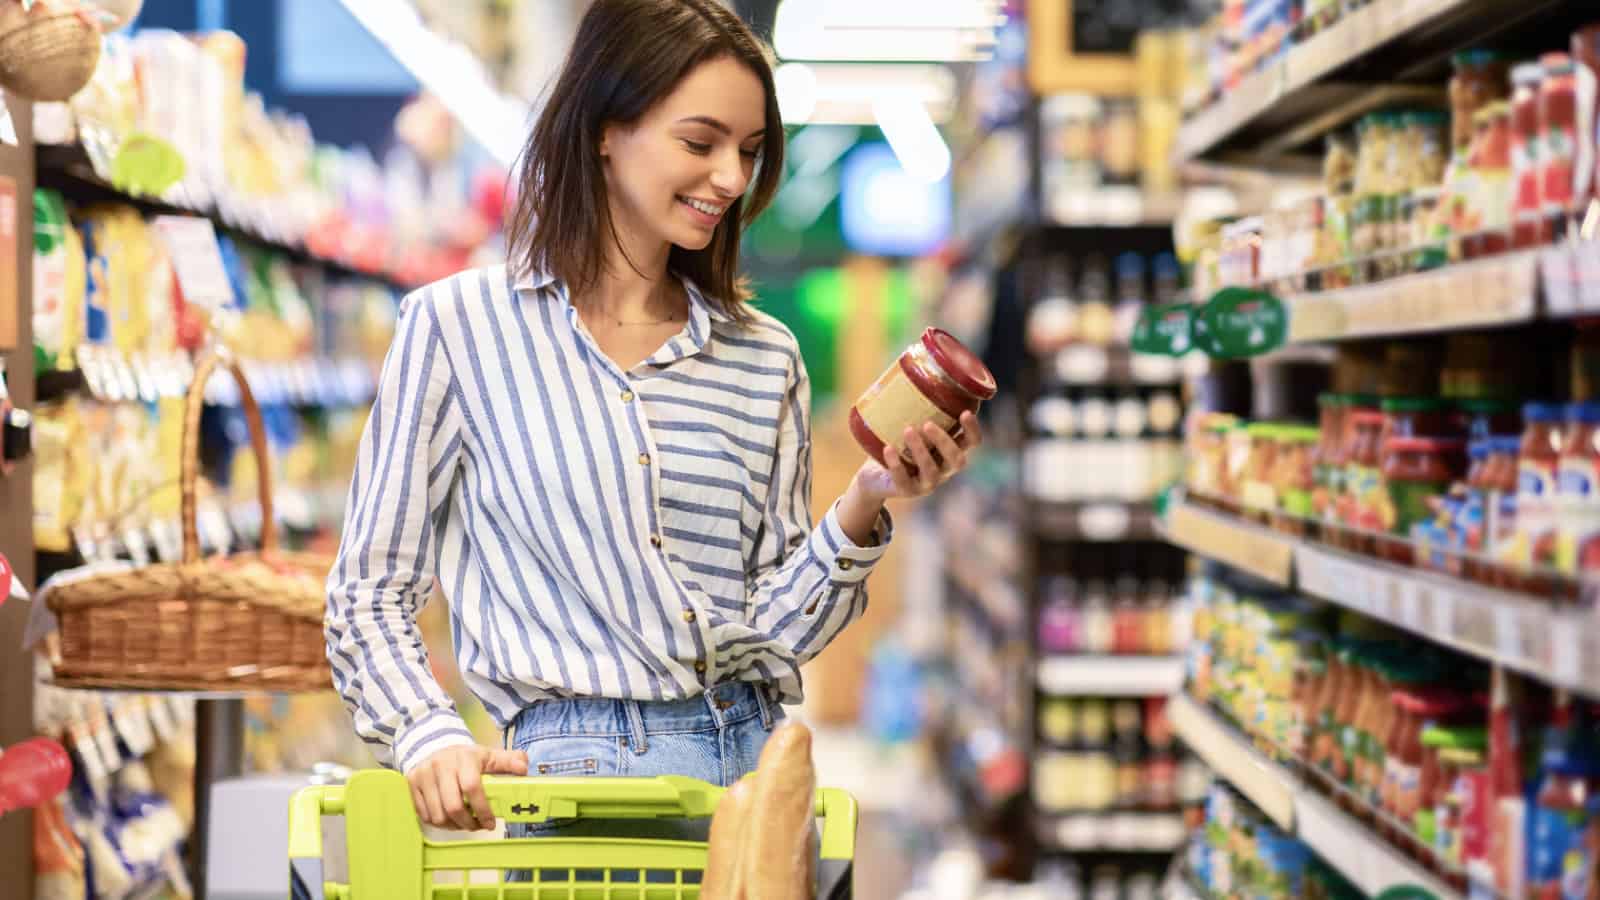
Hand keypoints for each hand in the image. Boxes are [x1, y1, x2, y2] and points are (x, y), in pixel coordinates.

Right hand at [407, 744, 528, 829]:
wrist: (433, 746)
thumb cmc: (465, 757)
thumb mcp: (488, 755)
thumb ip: (508, 761)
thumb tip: (523, 768)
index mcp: (464, 757)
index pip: (472, 787)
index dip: (483, 809)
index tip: (491, 823)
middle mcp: (441, 765)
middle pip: (453, 806)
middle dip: (468, 823)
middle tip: (478, 827)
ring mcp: (423, 775)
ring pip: (438, 815)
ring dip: (454, 826)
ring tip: (465, 823)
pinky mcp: (411, 785)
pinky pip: (425, 815)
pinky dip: (440, 823)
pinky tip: (450, 819)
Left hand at [852, 411, 983, 502]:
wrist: (875, 475)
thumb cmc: (898, 443)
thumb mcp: (909, 423)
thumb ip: (915, 403)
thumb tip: (907, 359)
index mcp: (950, 451)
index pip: (972, 443)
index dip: (973, 430)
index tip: (966, 412)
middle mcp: (944, 469)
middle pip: (957, 460)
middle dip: (945, 442)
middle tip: (928, 424)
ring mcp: (927, 483)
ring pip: (932, 471)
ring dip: (921, 451)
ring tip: (907, 430)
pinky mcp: (907, 491)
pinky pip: (904, 480)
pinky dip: (896, 465)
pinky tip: (888, 449)